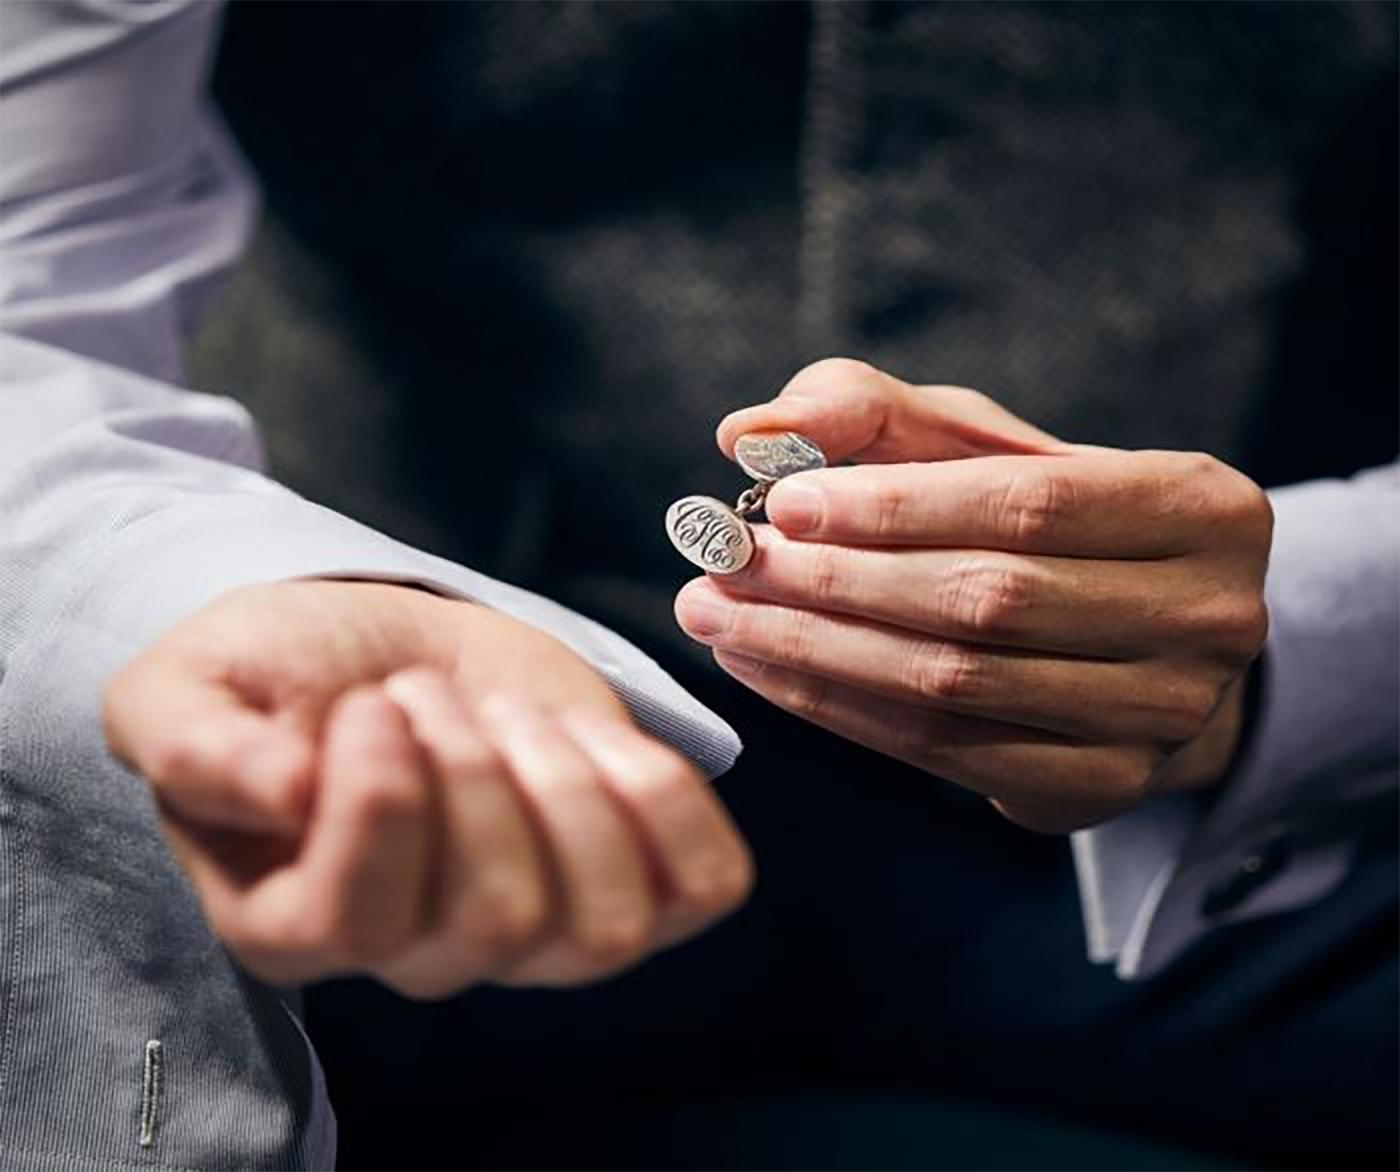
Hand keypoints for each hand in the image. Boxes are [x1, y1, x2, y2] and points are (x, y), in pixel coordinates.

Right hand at [104, 580, 751, 995]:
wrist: (393, 650)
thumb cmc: (283, 675)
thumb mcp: (190, 686)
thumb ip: (196, 744)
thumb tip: (287, 794)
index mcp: (296, 925)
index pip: (357, 921)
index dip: (382, 800)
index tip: (371, 705)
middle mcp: (421, 952)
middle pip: (495, 919)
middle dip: (476, 768)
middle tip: (429, 693)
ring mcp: (539, 929)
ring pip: (604, 925)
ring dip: (568, 783)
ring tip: (510, 710)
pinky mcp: (629, 875)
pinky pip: (699, 887)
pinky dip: (667, 801)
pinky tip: (599, 738)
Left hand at [676, 359, 1270, 832]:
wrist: (1134, 638)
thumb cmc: (1043, 515)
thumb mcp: (972, 440)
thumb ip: (868, 412)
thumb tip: (746, 430)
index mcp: (1200, 507)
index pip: (1027, 504)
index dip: (895, 506)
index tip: (779, 504)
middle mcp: (1206, 617)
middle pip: (990, 601)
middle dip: (837, 582)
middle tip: (723, 567)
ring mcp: (1165, 717)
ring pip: (958, 686)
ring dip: (817, 653)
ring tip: (720, 618)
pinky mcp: (1105, 787)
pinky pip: (947, 755)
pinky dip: (842, 711)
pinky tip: (768, 672)